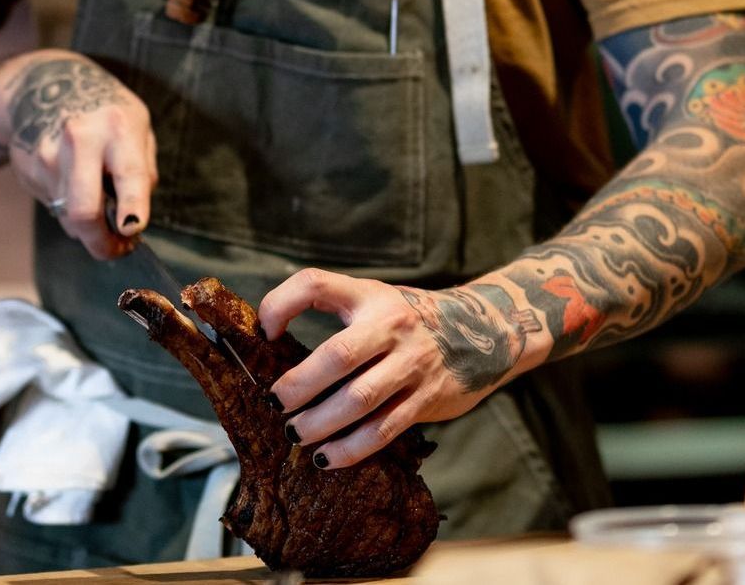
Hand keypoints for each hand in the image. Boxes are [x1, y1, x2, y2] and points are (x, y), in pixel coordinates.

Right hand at [0, 49, 156, 259]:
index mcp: (117, 127)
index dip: (133, 211)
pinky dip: (68, 206)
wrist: (45, 85)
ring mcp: (48, 155)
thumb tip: (134, 220)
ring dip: (87, 225)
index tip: (132, 232)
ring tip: (99, 205)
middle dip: (101, 243)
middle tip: (116, 249)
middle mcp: (79, 140)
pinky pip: (55, 206)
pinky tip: (73, 179)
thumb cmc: (104, 111)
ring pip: (69, 217)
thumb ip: (142, 170)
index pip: (129, 177)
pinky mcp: (29, 169)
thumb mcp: (137, 125)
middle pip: (84, 212)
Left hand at [258, 268, 539, 468]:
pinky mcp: (426, 398)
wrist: (480, 332)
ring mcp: (411, 363)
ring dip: (321, 423)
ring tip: (296, 435)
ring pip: (360, 399)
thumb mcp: (373, 300)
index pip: (316, 284)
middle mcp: (391, 324)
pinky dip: (352, 448)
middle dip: (300, 385)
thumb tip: (271, 339)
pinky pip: (384, 429)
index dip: (281, 304)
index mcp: (368, 295)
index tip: (264, 332)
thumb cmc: (405, 319)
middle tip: (275, 402)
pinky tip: (327, 458)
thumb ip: (334, 311)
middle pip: (338, 355)